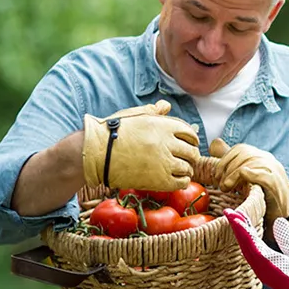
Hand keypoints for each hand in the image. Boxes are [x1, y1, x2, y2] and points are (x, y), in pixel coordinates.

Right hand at [82, 100, 199, 190]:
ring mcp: (164, 162)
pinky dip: (183, 180)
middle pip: (192, 151)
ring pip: (188, 167)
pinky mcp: (160, 180)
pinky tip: (177, 178)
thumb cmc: (112, 132)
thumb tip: (166, 106)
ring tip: (181, 169)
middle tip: (187, 158)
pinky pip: (182, 182)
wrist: (96, 153)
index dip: (192, 139)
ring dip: (187, 169)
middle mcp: (167, 143)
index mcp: (163, 125)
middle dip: (191, 155)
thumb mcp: (134, 115)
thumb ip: (154, 111)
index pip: (189, 133)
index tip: (190, 144)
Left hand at [210, 139, 288, 227]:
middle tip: (219, 183)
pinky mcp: (274, 182)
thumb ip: (232, 162)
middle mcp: (269, 161)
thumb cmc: (264, 199)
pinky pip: (255, 173)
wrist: (284, 217)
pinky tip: (235, 187)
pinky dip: (242, 177)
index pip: (241, 149)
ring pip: (247, 162)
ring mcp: (273, 170)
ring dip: (231, 175)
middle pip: (243, 153)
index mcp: (263, 158)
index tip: (217, 174)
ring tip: (225, 188)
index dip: (225, 159)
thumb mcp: (247, 178)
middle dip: (226, 167)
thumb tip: (214, 144)